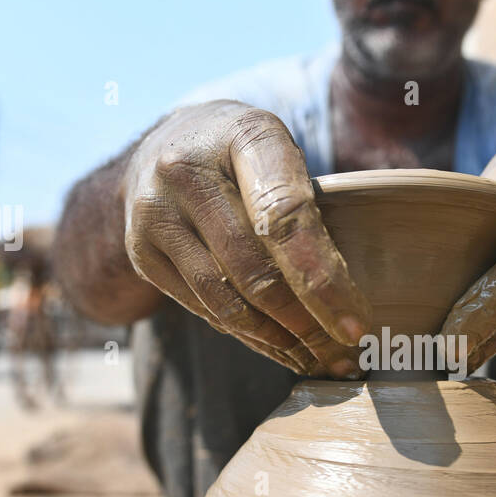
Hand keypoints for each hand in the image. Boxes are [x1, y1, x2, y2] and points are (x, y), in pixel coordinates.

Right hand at [122, 100, 369, 374]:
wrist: (161, 145)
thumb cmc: (244, 155)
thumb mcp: (281, 151)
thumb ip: (308, 206)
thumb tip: (347, 299)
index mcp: (242, 136)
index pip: (285, 217)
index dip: (321, 279)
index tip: (354, 325)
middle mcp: (186, 171)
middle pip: (253, 269)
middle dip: (305, 324)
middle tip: (344, 358)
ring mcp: (155, 214)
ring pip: (225, 299)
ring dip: (277, 340)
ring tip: (317, 361)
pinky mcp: (142, 252)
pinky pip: (203, 308)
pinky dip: (246, 334)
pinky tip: (280, 348)